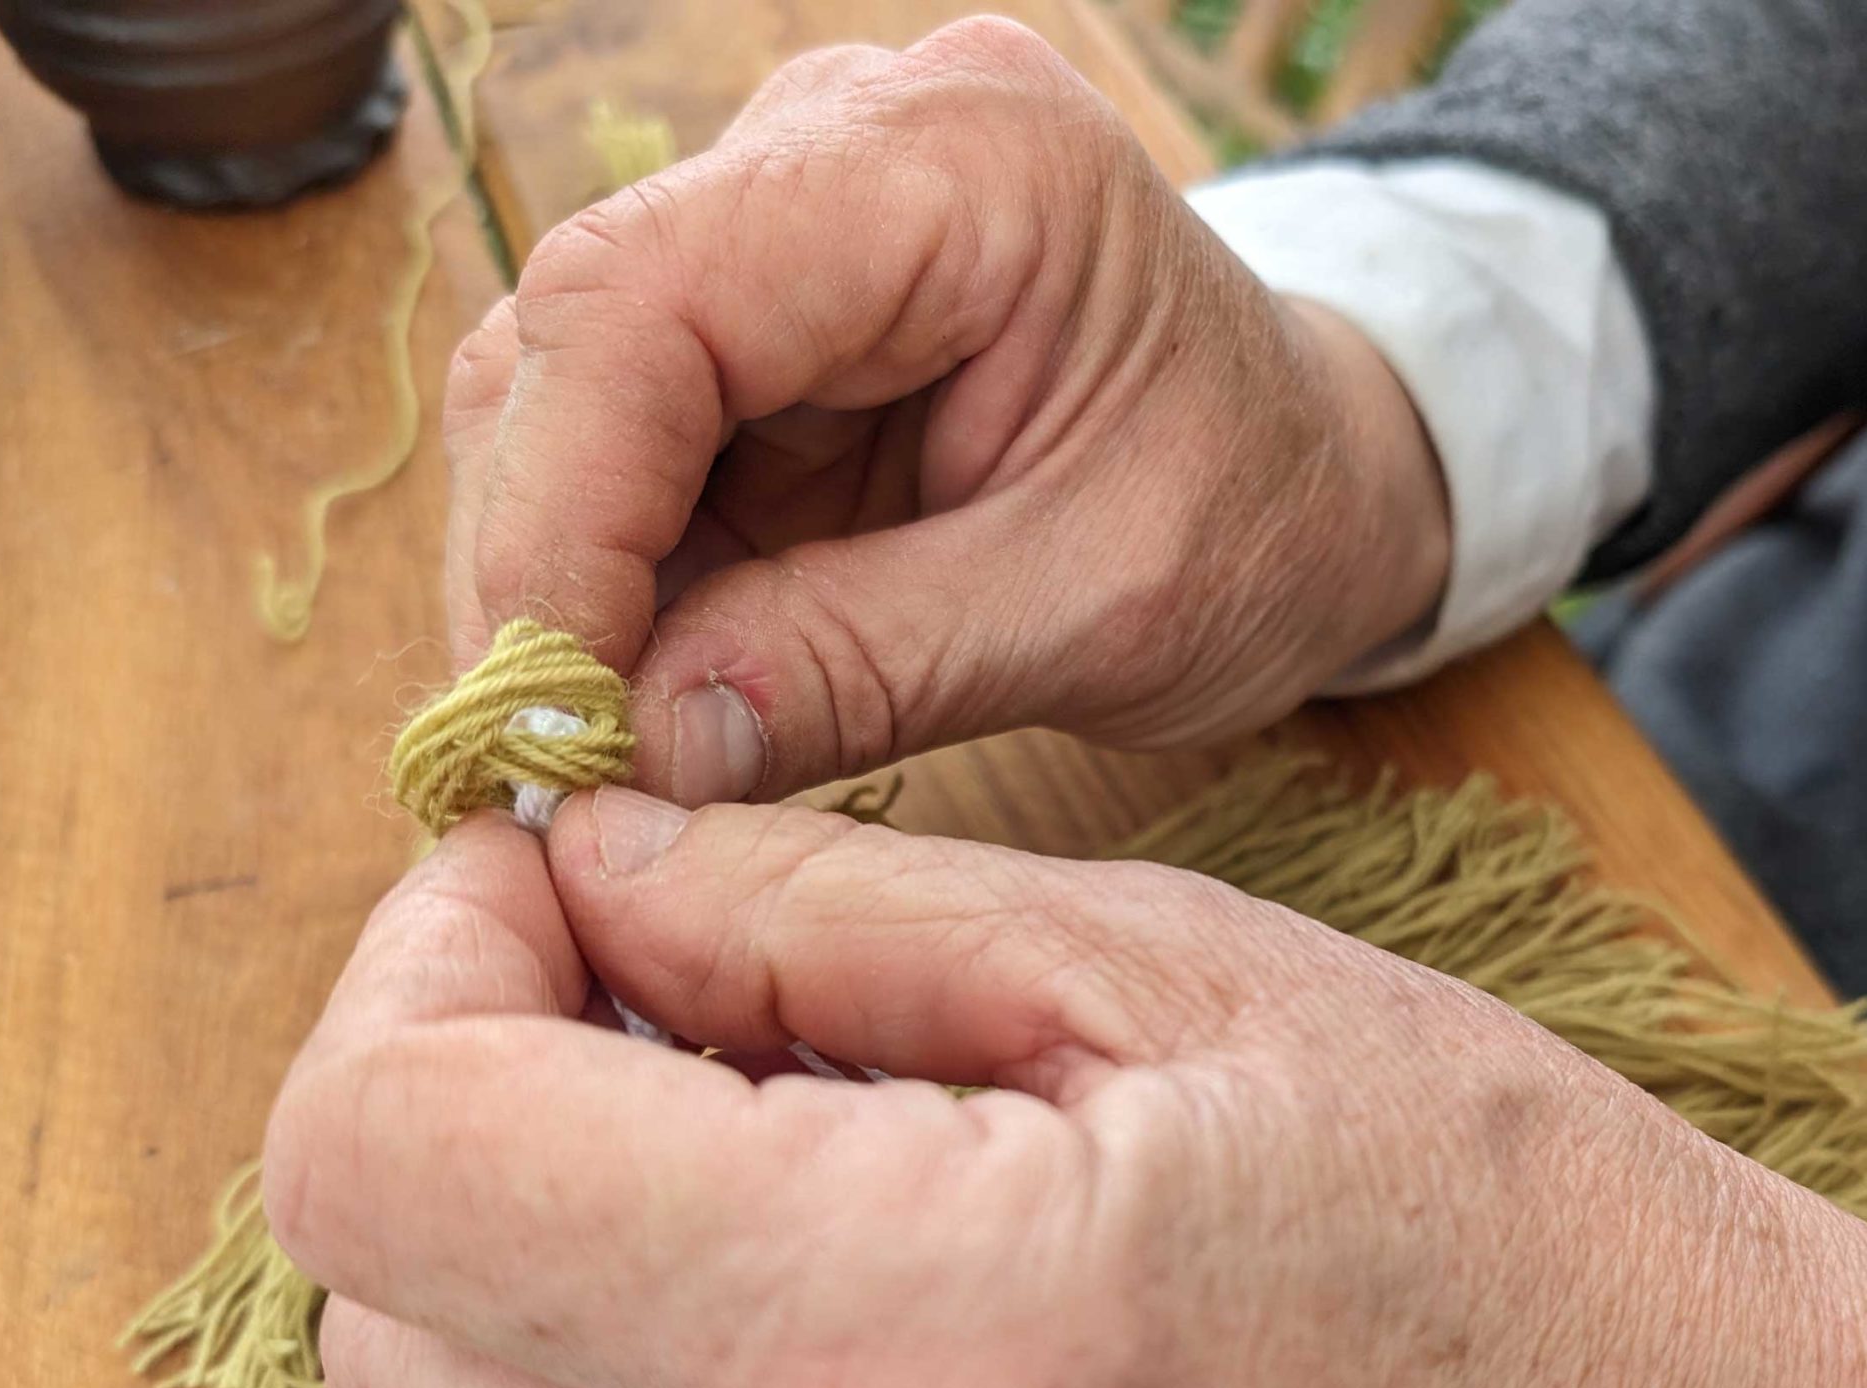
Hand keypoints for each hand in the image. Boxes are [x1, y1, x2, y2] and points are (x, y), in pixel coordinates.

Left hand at [266, 797, 1866, 1387]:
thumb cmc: (1486, 1200)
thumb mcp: (1167, 960)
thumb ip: (811, 911)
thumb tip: (582, 865)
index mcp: (903, 1338)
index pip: (397, 1163)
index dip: (421, 959)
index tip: (558, 861)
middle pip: (380, 1308)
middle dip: (449, 1073)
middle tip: (642, 946)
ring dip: (538, 1199)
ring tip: (766, 1072)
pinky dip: (644, 1314)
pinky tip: (830, 1208)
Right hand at [439, 18, 1448, 806]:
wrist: (1327, 477)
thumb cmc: (1265, 519)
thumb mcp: (1097, 613)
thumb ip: (862, 668)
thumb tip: (631, 754)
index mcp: (964, 165)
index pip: (651, 299)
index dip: (557, 517)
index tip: (543, 716)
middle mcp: (847, 142)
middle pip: (581, 333)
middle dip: (540, 565)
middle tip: (544, 767)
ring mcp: (795, 216)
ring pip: (573, 387)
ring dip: (560, 581)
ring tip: (593, 750)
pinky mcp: (773, 314)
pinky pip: (632, 439)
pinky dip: (617, 578)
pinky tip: (640, 695)